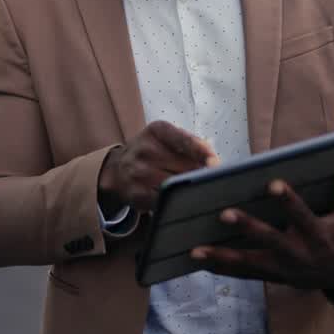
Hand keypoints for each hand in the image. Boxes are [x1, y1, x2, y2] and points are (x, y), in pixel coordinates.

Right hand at [98, 121, 219, 211]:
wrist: (117, 169)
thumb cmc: (152, 152)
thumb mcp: (167, 138)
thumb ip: (191, 144)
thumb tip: (216, 163)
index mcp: (157, 130)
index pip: (184, 140)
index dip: (202, 152)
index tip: (215, 163)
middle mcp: (146, 149)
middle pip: (184, 166)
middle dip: (201, 175)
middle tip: (214, 181)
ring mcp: (139, 172)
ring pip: (176, 184)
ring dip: (191, 190)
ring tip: (202, 192)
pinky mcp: (137, 193)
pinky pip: (164, 200)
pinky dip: (177, 202)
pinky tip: (185, 202)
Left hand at [190, 170, 333, 290]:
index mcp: (320, 238)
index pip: (303, 217)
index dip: (289, 201)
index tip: (272, 183)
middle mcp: (299, 256)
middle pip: (270, 241)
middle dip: (247, 227)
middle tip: (223, 213)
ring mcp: (284, 270)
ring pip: (250, 264)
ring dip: (222, 257)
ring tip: (195, 249)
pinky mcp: (274, 277)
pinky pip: (245, 275)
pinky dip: (222, 269)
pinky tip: (199, 261)